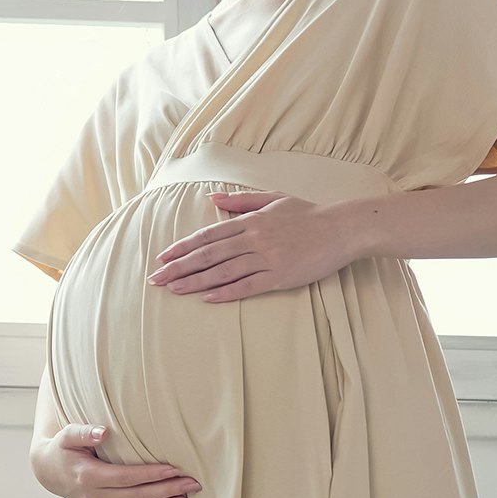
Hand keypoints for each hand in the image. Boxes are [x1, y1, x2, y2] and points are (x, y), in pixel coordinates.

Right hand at [29, 424, 201, 497]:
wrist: (50, 472)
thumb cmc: (64, 449)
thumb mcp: (68, 435)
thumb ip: (84, 432)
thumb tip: (103, 432)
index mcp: (89, 477)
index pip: (126, 477)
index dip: (151, 474)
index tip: (174, 469)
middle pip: (136, 496)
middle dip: (166, 490)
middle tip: (192, 484)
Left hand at [145, 190, 351, 301]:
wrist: (340, 229)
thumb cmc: (308, 214)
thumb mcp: (273, 199)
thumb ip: (241, 201)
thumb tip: (212, 199)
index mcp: (251, 221)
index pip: (208, 235)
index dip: (183, 247)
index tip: (163, 257)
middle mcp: (254, 239)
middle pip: (208, 255)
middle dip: (179, 267)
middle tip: (156, 279)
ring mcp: (267, 258)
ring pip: (223, 272)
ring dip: (195, 282)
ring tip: (174, 290)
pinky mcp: (280, 276)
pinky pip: (247, 286)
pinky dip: (226, 292)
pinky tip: (207, 298)